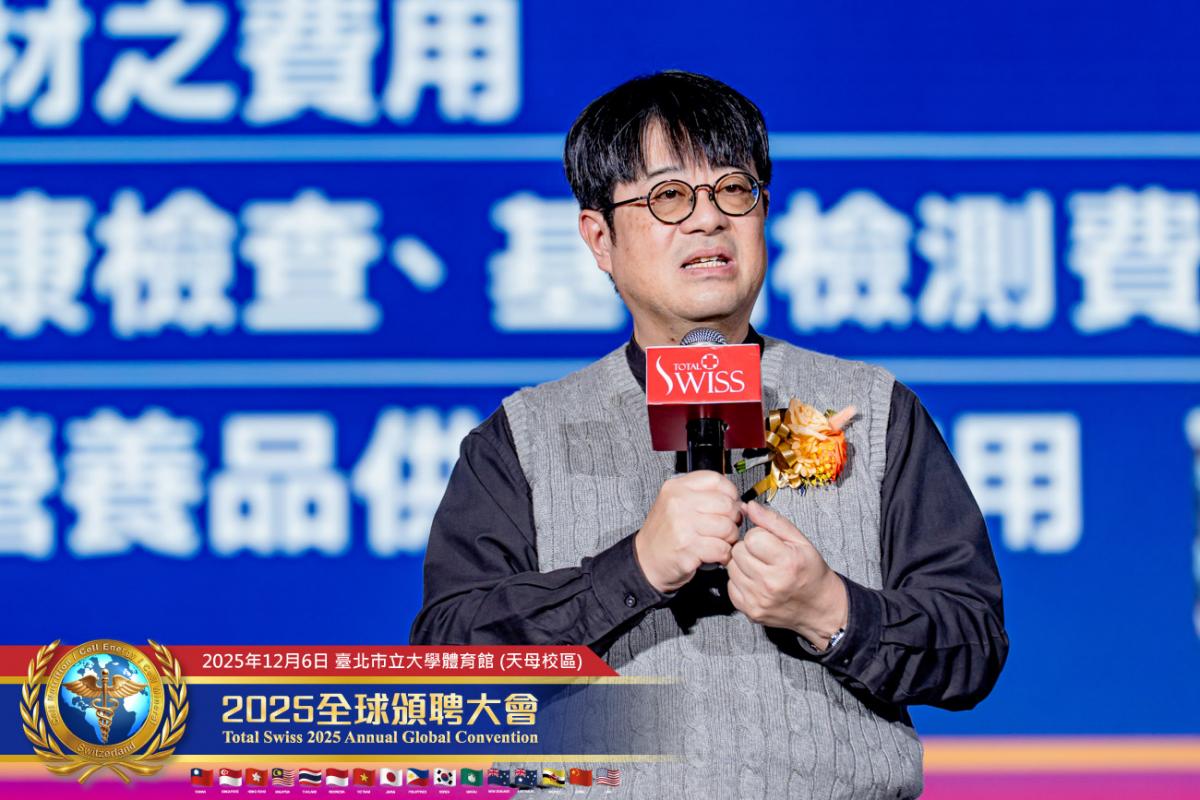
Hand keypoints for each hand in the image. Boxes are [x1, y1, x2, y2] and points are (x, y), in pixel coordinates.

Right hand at [635, 471, 741, 592]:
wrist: (645, 560)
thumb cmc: (664, 533)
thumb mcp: (675, 503)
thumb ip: (703, 496)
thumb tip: (738, 503)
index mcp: (676, 488)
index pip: (716, 480)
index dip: (731, 493)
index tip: (731, 503)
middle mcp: (678, 503)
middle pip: (726, 504)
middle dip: (733, 519)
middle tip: (728, 526)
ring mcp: (682, 526)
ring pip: (727, 527)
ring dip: (730, 538)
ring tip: (720, 541)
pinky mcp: (688, 548)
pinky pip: (721, 548)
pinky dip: (724, 554)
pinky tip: (716, 554)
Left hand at [727, 500, 847, 649]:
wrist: (819, 608)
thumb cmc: (810, 571)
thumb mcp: (799, 540)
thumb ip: (772, 521)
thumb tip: (747, 506)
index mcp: (786, 563)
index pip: (752, 537)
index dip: (759, 536)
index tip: (770, 542)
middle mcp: (771, 584)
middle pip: (738, 551)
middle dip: (749, 549)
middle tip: (765, 555)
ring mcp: (759, 600)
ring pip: (731, 568)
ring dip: (742, 564)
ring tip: (761, 568)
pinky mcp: (750, 611)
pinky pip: (730, 586)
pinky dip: (740, 581)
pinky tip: (756, 581)